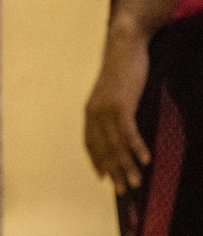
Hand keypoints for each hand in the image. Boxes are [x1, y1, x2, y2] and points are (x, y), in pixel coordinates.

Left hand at [84, 19, 150, 193]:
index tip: (104, 178)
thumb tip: (122, 123)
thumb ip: (115, 109)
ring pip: (115, 144)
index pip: (91, 143)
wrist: (124, 45)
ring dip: (126, 165)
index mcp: (90, 111)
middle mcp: (94, 113)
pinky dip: (136, 147)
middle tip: (124, 190)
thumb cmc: (122, 68)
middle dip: (114, 171)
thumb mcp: (115, 92)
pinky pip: (128, 132)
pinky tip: (145, 160)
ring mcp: (106, 109)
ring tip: (136, 182)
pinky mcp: (120, 104)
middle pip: (103, 149)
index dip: (97, 162)